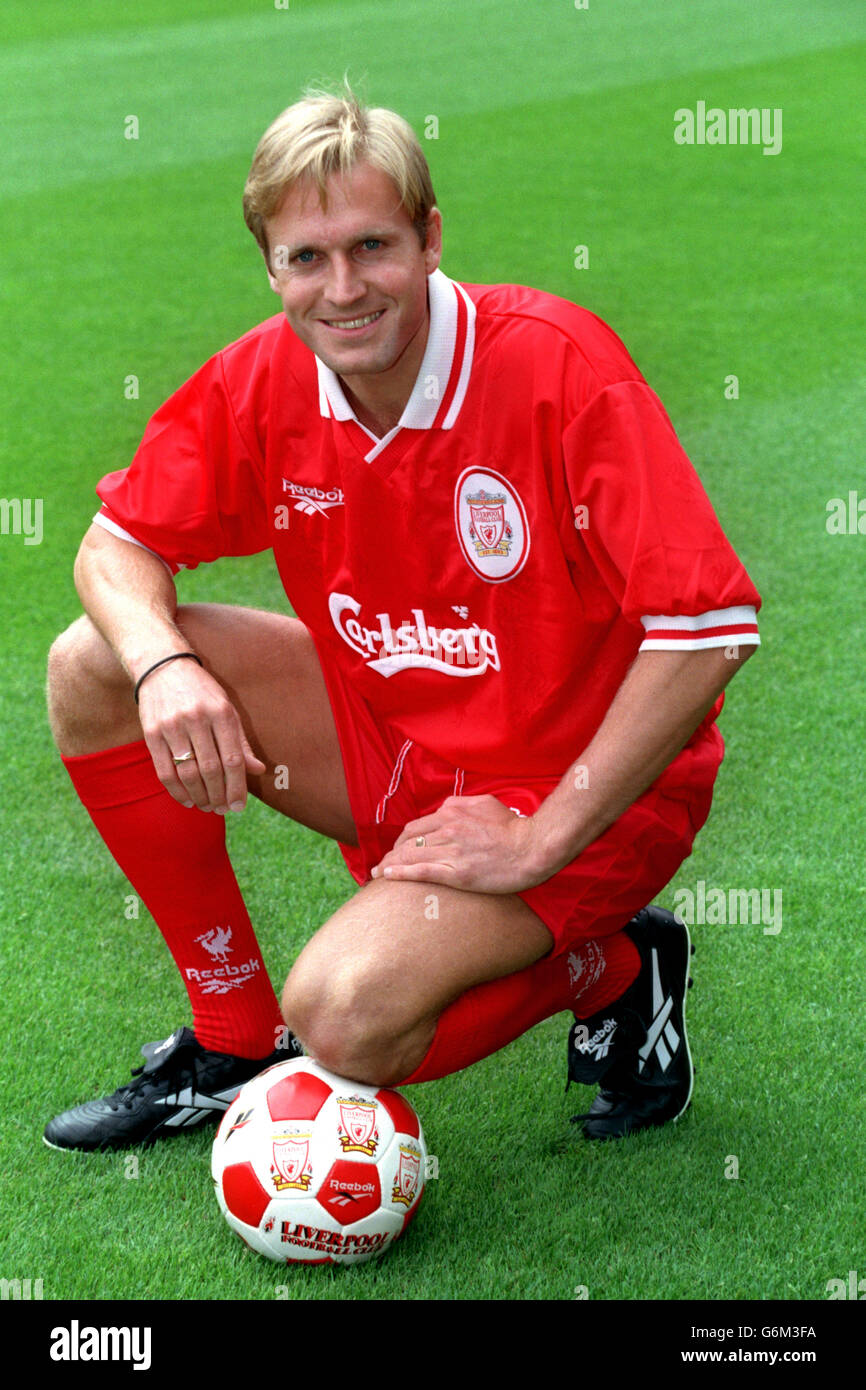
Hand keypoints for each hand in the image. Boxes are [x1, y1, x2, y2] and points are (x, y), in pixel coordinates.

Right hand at [136, 658, 264, 812]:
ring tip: (207, 806)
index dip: (237, 787)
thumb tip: (258, 770)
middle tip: (223, 810)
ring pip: (188, 773)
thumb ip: (241, 742)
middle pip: (211, 770)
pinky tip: (187, 800)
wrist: (162, 666)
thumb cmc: (201, 691)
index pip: (233, 760)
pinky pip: (164, 771)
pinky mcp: (152, 733)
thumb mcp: (227, 709)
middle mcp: (197, 719)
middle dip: (219, 796)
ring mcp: (172, 726)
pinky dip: (177, 791)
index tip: (239, 805)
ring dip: (199, 796)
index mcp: (222, 713)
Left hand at [370, 795, 554, 893]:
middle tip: (382, 864)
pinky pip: (421, 871)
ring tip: (377, 873)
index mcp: (452, 812)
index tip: (396, 848)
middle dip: (391, 852)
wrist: (532, 847)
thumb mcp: (487, 804)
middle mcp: (447, 828)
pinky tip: (387, 876)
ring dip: (389, 864)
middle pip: (407, 840)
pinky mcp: (457, 872)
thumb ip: (463, 804)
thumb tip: (447, 808)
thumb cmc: (514, 827)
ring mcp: (451, 851)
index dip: (402, 839)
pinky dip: (400, 873)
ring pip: (410, 855)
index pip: (416, 826)